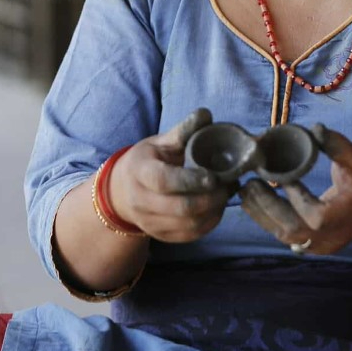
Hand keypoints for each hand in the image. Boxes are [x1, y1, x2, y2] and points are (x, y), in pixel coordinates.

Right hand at [108, 108, 235, 242]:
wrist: (123, 191)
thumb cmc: (148, 160)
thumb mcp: (160, 142)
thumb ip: (183, 131)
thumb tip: (206, 114)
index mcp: (139, 172)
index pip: (164, 181)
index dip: (190, 180)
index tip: (213, 176)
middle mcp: (140, 201)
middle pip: (180, 207)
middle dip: (210, 198)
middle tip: (228, 185)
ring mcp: (149, 222)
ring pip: (188, 225)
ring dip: (213, 211)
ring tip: (226, 194)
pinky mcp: (160, 236)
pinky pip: (190, 235)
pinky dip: (209, 223)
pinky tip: (217, 207)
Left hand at [239, 124, 351, 255]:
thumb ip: (336, 144)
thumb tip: (314, 128)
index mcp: (345, 216)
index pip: (316, 215)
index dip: (296, 198)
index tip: (281, 176)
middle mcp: (331, 237)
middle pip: (293, 229)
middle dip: (267, 206)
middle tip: (250, 183)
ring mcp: (321, 246)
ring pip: (285, 236)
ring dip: (262, 214)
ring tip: (246, 191)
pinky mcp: (311, 247)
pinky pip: (286, 237)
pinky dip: (268, 220)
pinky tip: (254, 202)